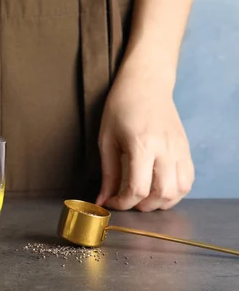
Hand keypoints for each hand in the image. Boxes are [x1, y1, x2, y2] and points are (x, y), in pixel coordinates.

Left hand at [95, 69, 193, 211]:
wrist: (146, 84)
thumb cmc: (121, 107)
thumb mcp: (107, 139)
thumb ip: (108, 172)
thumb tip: (102, 199)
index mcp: (142, 145)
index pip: (138, 188)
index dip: (123, 202)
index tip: (112, 202)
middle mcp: (165, 149)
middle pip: (162, 193)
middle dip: (143, 206)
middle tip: (128, 201)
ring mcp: (179, 149)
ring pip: (180, 190)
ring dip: (162, 202)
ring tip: (144, 198)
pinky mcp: (186, 149)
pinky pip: (188, 179)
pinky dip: (176, 191)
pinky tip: (159, 189)